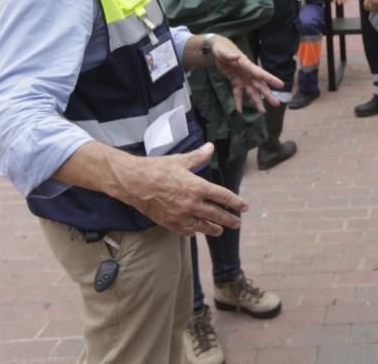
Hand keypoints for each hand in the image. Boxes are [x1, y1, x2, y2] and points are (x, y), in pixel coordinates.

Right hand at [115, 143, 248, 236]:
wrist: (133, 182)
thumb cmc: (157, 169)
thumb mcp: (180, 160)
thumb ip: (198, 156)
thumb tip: (210, 147)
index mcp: (197, 187)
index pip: (223, 196)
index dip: (236, 202)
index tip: (244, 207)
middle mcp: (192, 203)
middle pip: (216, 214)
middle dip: (229, 219)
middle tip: (237, 223)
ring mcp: (180, 215)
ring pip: (202, 225)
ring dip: (213, 228)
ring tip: (220, 231)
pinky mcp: (169, 222)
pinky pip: (185, 230)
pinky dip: (192, 231)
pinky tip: (196, 231)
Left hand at [211, 35, 282, 111]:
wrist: (218, 49)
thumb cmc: (222, 48)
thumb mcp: (223, 51)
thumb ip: (229, 55)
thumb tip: (237, 57)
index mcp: (247, 65)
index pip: (261, 73)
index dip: (271, 79)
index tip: (281, 85)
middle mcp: (248, 73)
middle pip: (260, 85)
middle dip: (268, 95)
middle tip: (277, 104)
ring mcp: (243, 79)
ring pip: (252, 92)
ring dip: (257, 101)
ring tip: (263, 111)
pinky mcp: (236, 82)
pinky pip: (238, 93)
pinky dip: (239, 102)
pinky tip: (240, 111)